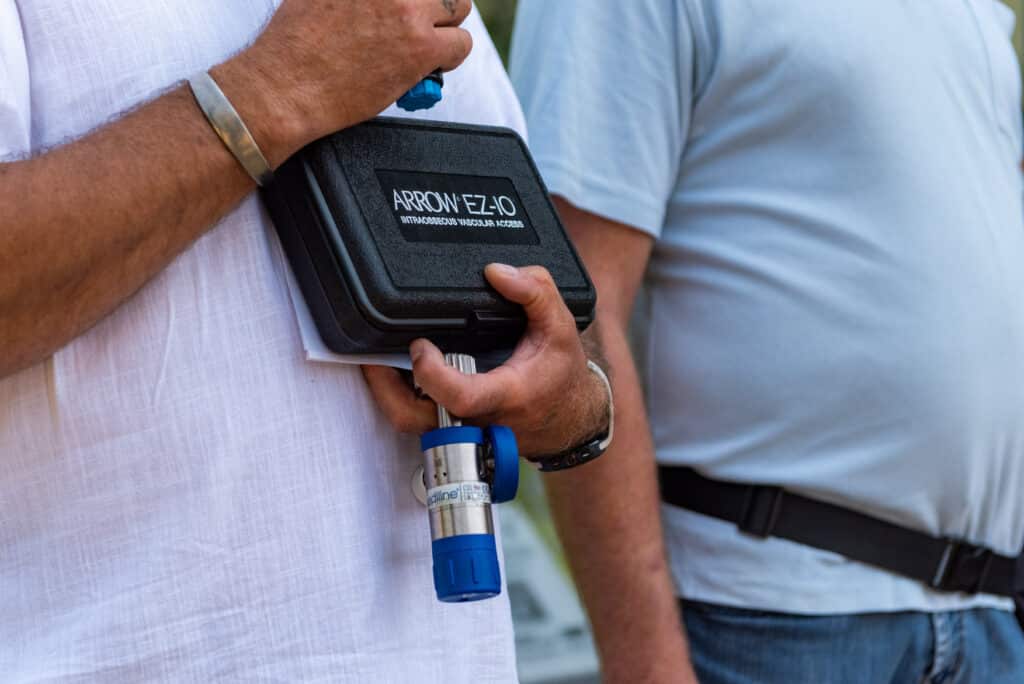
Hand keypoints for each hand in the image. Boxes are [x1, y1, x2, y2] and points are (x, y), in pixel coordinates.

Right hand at [215, 0, 472, 165]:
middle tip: (424, 21)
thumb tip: (372, 4)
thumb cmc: (293, 44)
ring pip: (459, 7)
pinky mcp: (420, 48)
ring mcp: (407, 11)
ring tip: (428, 43)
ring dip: (447, 25)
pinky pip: (461, 44)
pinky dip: (451, 56)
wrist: (286, 85)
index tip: (409, 6)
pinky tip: (431, 65)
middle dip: (435, 2)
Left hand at [363, 264, 609, 458]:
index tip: (420, 343)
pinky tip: (398, 367)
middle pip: (413, 417)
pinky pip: (415, 418)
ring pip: (408, 421)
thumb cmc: (561, 375)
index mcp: (504, 395)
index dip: (430, 371)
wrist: (569, 418)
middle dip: (384, 385)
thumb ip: (535, 292)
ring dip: (386, 389)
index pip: (458, 396)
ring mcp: (462, 430)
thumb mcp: (561, 327)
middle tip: (373, 351)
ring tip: (378, 354)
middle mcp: (478, 419)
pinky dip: (400, 394)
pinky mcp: (453, 430)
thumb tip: (496, 271)